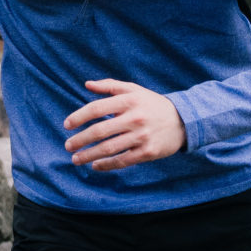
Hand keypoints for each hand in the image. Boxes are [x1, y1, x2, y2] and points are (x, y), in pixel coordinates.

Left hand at [64, 79, 187, 171]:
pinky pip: (122, 161)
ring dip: (88, 155)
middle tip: (68, 146)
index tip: (67, 125)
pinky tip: (95, 165)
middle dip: (80, 140)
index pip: (97, 108)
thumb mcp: (134, 90)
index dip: (79, 117)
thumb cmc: (152, 104)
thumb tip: (87, 84)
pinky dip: (106, 165)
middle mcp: (135, 118)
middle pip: (100, 131)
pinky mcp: (147, 152)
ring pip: (109, 148)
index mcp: (129, 100)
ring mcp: (141, 136)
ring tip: (76, 159)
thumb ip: (110, 86)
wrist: (184, 121)